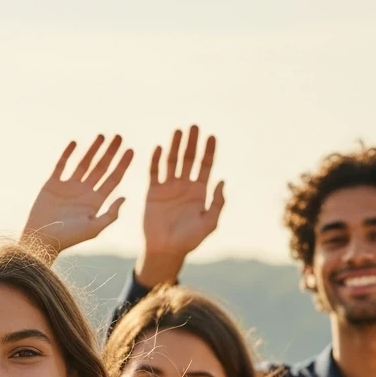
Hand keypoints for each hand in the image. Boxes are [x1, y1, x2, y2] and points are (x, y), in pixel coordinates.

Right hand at [21, 134, 133, 257]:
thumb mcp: (93, 229)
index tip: (131, 150)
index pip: (113, 179)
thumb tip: (124, 197)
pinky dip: (67, 154)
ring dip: (93, 149)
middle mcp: (84, 192)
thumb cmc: (68, 238)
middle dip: (110, 152)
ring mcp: (69, 187)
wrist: (41, 238)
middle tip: (119, 137)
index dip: (122, 165)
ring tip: (102, 135)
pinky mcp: (53, 184)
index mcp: (95, 201)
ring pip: (84, 163)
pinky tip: (75, 143)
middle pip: (101, 168)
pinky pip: (61, 165)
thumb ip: (110, 214)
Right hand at [137, 126, 224, 287]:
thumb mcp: (209, 223)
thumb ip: (217, 203)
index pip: (205, 166)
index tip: (211, 136)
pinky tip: (159, 148)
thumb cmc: (189, 240)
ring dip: (175, 146)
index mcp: (199, 192)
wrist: (165, 250)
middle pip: (189, 159)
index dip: (209, 151)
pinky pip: (154, 172)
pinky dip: (156, 160)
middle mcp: (184, 186)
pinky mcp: (153, 192)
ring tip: (178, 131)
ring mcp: (168, 187)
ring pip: (172, 161)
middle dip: (192, 143)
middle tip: (194, 126)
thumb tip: (222, 180)